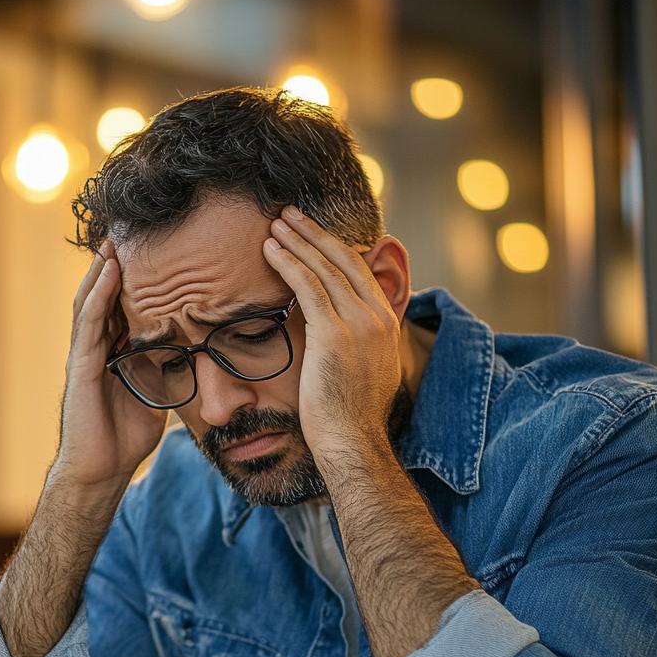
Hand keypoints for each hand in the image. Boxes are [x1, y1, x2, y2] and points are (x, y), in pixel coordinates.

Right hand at [56, 242, 166, 489]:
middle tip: (127, 230)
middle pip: (102, 296)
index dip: (131, 278)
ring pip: (91, 301)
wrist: (102, 470)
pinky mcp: (80, 367)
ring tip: (114, 239)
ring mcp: (84, 355)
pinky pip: (89, 323)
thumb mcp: (157, 393)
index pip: (121, 306)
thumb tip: (201, 356)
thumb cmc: (126, 436)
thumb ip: (169, 371)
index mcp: (112, 352)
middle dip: (112, 264)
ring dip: (102, 269)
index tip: (149, 250)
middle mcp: (95, 348)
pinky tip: (108, 272)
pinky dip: (98, 295)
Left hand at [263, 207, 402, 475]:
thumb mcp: (360, 369)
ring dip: (297, 240)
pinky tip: (269, 248)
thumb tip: (325, 328)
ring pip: (324, 268)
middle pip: (345, 260)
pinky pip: (307, 286)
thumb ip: (351, 341)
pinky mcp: (335, 333)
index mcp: (387, 323)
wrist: (352, 442)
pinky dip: (287, 262)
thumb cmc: (348, 416)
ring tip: (275, 222)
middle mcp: (379, 317)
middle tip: (290, 213)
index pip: (361, 271)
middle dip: (315, 233)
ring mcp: (359, 324)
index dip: (335, 247)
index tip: (312, 233)